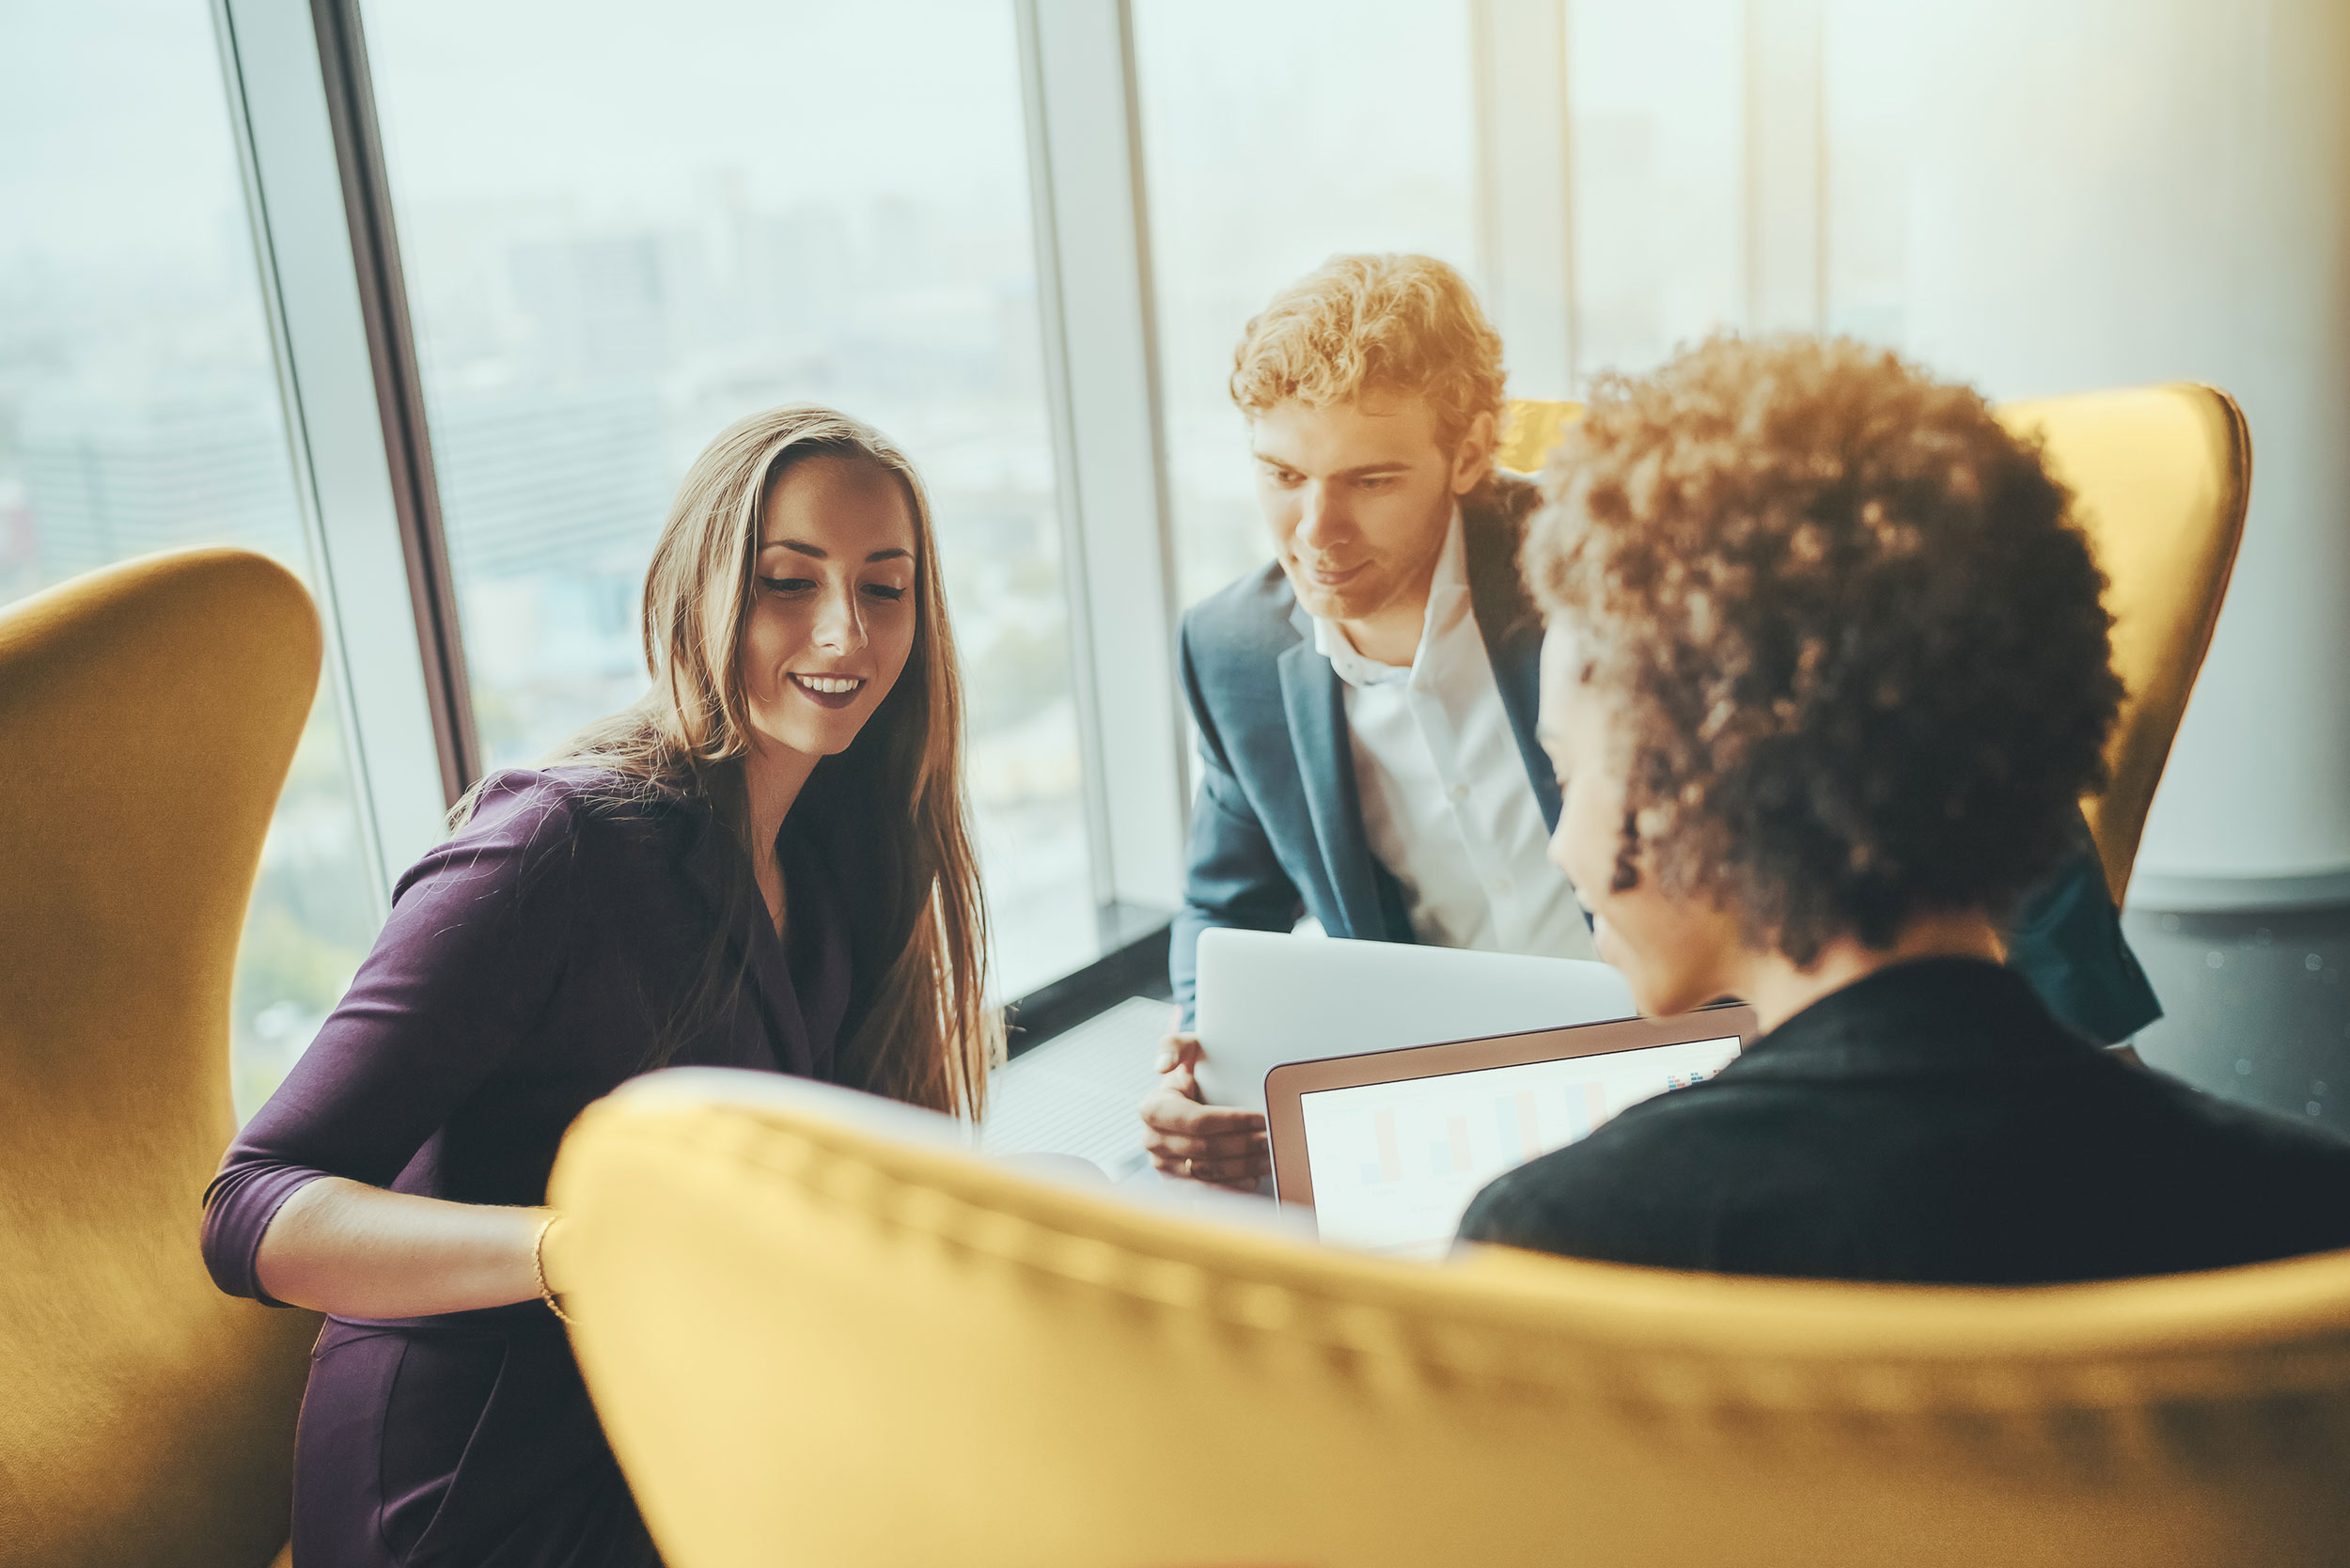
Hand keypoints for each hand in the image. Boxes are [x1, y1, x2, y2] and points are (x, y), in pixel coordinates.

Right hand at [1140, 1025, 1268, 1188]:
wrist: (1186, 1100)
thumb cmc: (1193, 1073)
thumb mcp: (1186, 1050)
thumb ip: (1174, 1046)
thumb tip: (1162, 1065)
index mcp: (1152, 1109)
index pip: (1198, 1121)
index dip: (1233, 1122)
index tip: (1261, 1118)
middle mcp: (1152, 1141)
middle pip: (1206, 1150)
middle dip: (1244, 1145)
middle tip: (1272, 1139)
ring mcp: (1162, 1166)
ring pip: (1208, 1173)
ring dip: (1243, 1167)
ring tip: (1269, 1158)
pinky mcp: (1175, 1185)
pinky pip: (1206, 1192)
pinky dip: (1232, 1187)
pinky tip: (1253, 1178)